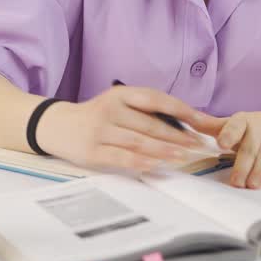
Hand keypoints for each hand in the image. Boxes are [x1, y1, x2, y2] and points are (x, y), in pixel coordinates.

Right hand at [34, 87, 209, 172]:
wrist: (57, 125)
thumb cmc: (98, 116)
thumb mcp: (118, 104)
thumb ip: (145, 111)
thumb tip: (185, 125)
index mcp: (121, 94)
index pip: (157, 100)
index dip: (182, 110)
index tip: (203, 122)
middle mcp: (110, 109)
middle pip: (151, 124)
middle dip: (179, 136)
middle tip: (199, 146)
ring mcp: (100, 130)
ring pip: (138, 141)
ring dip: (164, 150)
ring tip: (185, 157)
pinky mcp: (91, 151)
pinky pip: (120, 157)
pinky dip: (140, 162)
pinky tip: (156, 166)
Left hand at [205, 112, 260, 188]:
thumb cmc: (255, 131)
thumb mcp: (235, 127)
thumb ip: (212, 127)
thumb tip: (186, 121)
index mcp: (244, 119)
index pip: (236, 123)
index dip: (229, 132)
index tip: (222, 144)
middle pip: (251, 144)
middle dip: (244, 164)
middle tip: (237, 182)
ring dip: (259, 170)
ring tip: (252, 185)